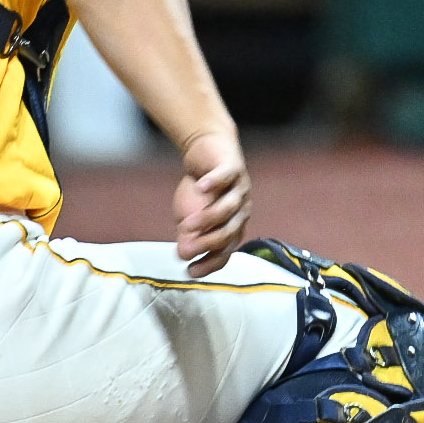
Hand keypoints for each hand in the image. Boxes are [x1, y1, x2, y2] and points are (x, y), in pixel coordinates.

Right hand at [173, 128, 251, 276]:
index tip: (190, 272)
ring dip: (207, 219)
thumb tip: (182, 254)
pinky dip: (213, 182)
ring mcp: (239, 189)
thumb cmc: (200, 188)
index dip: (211, 263)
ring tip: (186, 225)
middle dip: (207, 244)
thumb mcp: (190, 215)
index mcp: (233, 225)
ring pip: (227, 208)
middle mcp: (241, 211)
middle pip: (229, 232)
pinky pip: (225, 177)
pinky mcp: (233, 168)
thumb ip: (189, 233)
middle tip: (185, 251)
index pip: (226, 251)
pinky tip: (200, 187)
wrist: (208, 151)